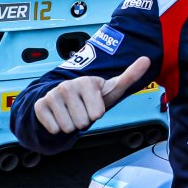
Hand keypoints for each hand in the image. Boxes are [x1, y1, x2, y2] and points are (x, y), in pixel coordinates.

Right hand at [34, 57, 149, 133]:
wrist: (65, 99)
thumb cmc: (93, 95)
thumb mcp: (113, 87)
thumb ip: (130, 75)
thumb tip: (147, 59)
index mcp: (87, 82)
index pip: (97, 114)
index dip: (97, 113)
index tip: (94, 104)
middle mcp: (68, 86)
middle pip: (82, 122)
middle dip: (84, 120)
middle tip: (82, 110)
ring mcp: (52, 95)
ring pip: (67, 127)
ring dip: (71, 124)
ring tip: (72, 112)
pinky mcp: (40, 105)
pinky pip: (53, 128)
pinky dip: (57, 128)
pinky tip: (59, 116)